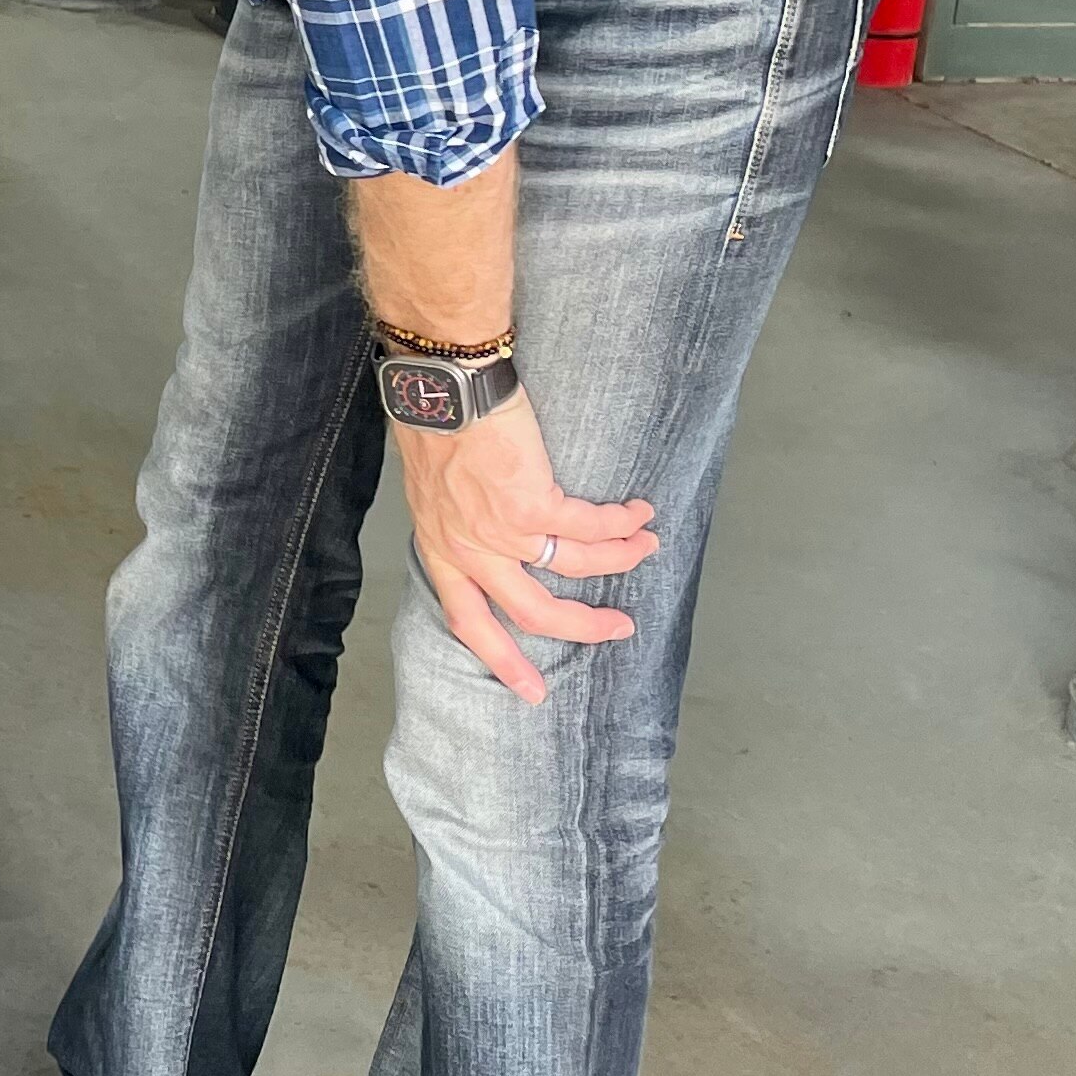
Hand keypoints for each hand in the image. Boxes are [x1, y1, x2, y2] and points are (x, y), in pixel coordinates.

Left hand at [394, 387, 657, 704]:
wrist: (440, 384)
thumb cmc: (432, 420)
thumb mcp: (430, 487)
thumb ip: (456, 518)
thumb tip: (485, 528)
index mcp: (441, 548)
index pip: (468, 620)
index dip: (502, 658)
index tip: (531, 691)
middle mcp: (470, 549)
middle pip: (532, 612)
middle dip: (583, 626)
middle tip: (619, 628)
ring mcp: (502, 531)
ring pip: (575, 568)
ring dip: (619, 559)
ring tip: (646, 548)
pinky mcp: (533, 504)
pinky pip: (591, 527)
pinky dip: (621, 524)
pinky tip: (639, 514)